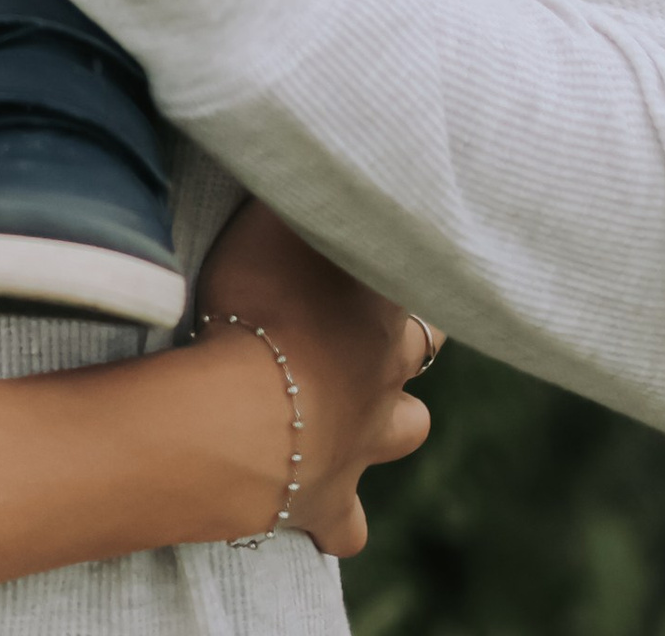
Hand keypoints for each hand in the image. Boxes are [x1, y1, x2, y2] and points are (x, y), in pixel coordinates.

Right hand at [190, 198, 433, 554]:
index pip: (417, 268)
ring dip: (388, 419)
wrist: (241, 419)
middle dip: (406, 331)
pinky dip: (338, 519)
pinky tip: (322, 510)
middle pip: (423, 346)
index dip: (402, 249)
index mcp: (385, 306)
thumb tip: (312, 138)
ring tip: (353, 402)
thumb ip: (296, 186)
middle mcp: (389, 374)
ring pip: (405, 429)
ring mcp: (365, 442)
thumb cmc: (258, 302)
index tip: (387, 231)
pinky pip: (346, 525)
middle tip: (367, 310)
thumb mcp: (271, 217)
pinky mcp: (330, 501)